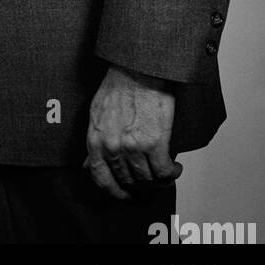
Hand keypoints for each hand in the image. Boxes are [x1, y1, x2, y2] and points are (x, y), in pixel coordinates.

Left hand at [85, 66, 181, 199]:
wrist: (138, 69)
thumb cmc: (118, 87)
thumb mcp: (97, 113)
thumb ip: (95, 141)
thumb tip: (89, 164)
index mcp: (96, 140)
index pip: (100, 178)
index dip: (114, 192)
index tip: (125, 195)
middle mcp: (113, 147)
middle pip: (128, 180)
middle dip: (141, 184)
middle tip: (150, 180)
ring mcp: (134, 147)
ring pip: (148, 179)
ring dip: (158, 180)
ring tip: (164, 173)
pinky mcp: (155, 144)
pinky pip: (165, 172)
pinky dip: (172, 174)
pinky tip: (175, 168)